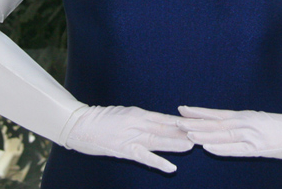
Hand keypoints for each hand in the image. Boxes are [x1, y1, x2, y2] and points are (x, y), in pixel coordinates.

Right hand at [64, 105, 193, 172]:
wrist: (79, 125)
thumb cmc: (101, 120)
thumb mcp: (124, 115)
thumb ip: (140, 121)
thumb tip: (158, 124)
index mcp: (138, 114)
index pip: (164, 118)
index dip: (181, 122)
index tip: (196, 123)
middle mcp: (137, 123)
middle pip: (165, 128)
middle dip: (184, 132)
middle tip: (201, 133)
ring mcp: (131, 136)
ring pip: (159, 140)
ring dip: (176, 144)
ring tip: (192, 146)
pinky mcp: (125, 149)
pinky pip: (145, 157)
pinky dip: (159, 162)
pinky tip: (171, 167)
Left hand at [178, 106, 281, 158]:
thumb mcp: (260, 123)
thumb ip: (245, 126)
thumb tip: (229, 128)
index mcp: (245, 116)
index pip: (216, 114)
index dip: (198, 112)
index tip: (182, 109)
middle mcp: (245, 122)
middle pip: (214, 122)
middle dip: (194, 122)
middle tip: (174, 119)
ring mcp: (251, 134)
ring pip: (221, 134)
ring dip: (202, 134)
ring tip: (185, 132)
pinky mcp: (258, 147)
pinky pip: (236, 148)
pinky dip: (220, 147)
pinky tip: (208, 147)